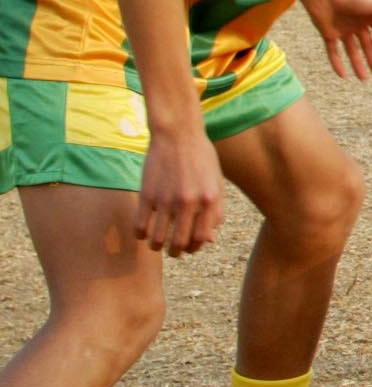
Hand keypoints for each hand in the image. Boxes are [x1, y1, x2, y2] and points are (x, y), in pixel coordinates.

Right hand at [136, 119, 222, 255]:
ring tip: (157, 244)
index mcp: (210, 200)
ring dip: (156, 247)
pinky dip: (140, 235)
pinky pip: (140, 226)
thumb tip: (209, 240)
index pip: (201, 238)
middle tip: (173, 251)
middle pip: (179, 243)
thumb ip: (215, 212)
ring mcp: (166, 199)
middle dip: (176, 252)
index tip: (190, 248)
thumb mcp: (216, 183)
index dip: (195, 247)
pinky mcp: (146, 195)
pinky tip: (143, 233)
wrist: (178, 134)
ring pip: (157, 239)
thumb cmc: (201, 158)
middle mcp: (189, 202)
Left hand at [300, 0, 371, 80]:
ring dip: (358, 65)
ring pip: (351, 51)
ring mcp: (342, 30)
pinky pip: (333, 52)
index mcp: (369, 15)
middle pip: (367, 45)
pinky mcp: (328, 34)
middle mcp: (357, 23)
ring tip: (364, 79)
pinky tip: (343, 75)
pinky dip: (337, 64)